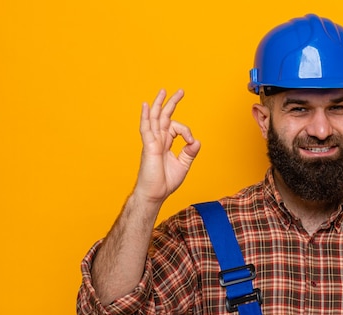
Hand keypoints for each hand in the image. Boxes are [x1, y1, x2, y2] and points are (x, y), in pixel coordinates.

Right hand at [134, 89, 200, 203]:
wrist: (155, 194)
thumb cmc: (165, 182)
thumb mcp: (183, 165)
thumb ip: (190, 152)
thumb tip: (196, 141)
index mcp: (165, 143)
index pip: (176, 127)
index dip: (186, 131)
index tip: (191, 142)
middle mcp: (158, 140)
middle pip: (164, 116)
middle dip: (171, 103)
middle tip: (180, 91)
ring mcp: (152, 142)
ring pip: (155, 119)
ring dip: (159, 104)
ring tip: (163, 91)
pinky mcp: (149, 147)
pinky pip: (146, 129)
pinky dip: (146, 116)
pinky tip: (146, 106)